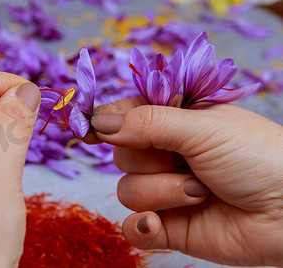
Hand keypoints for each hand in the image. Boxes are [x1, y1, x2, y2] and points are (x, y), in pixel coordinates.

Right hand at [87, 98, 282, 266]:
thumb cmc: (256, 156)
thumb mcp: (200, 127)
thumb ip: (146, 122)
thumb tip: (98, 122)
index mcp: (172, 121)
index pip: (123, 115)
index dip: (103, 121)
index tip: (86, 127)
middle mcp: (164, 154)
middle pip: (120, 154)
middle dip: (150, 160)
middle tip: (186, 161)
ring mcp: (164, 190)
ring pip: (127, 191)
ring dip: (162, 192)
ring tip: (201, 191)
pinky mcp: (167, 226)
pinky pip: (132, 227)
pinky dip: (141, 227)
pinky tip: (159, 224)